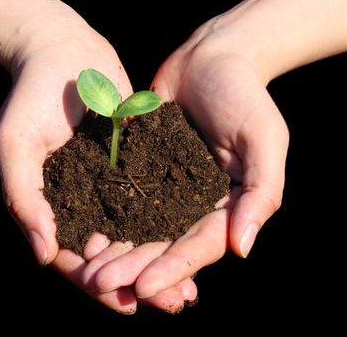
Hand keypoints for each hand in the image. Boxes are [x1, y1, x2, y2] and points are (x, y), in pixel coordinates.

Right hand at [0, 9, 197, 313]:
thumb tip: (43, 255)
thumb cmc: (28, 98)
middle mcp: (83, 202)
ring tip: (191, 284)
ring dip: (162, 258)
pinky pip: (153, 196)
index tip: (128, 305)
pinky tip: (196, 234)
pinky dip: (171, 218)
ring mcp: (110, 184)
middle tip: (175, 302)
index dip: (100, 284)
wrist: (61, 52)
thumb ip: (24, 199)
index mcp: (53, 207)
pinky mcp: (133, 163)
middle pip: (113, 252)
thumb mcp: (14, 146)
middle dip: (142, 279)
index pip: (74, 258)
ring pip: (138, 231)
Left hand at [78, 20, 288, 301]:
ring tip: (86, 269)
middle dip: (133, 267)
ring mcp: (167, 189)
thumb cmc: (245, 95)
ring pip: (139, 229)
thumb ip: (261, 192)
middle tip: (100, 283)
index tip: (143, 288)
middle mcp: (195, 205)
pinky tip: (82, 233)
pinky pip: (122, 198)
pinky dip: (104, 217)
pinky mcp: (142, 170)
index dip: (172, 269)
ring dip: (114, 251)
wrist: (211, 57)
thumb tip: (242, 249)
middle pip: (163, 245)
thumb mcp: (264, 139)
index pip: (200, 246)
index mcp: (227, 206)